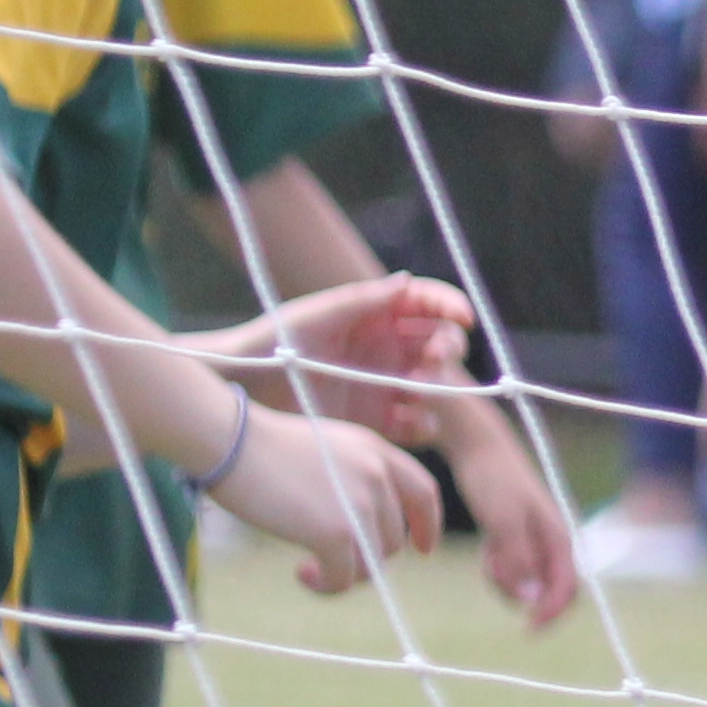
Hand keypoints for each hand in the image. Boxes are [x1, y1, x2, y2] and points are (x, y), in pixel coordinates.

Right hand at [201, 404, 444, 597]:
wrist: (227, 438)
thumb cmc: (259, 444)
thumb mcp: (323, 447)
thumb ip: (352, 475)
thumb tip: (360, 525)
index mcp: (376, 450)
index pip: (424, 492)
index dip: (427, 525)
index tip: (423, 549)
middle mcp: (377, 475)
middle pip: (393, 537)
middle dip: (367, 556)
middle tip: (330, 561)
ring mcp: (360, 504)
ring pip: (372, 562)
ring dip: (344, 574)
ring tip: (311, 568)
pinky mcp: (336, 532)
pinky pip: (345, 577)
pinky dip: (327, 586)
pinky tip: (302, 575)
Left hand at [212, 274, 473, 450]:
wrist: (241, 390)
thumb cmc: (273, 342)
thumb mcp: (317, 316)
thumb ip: (363, 300)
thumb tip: (408, 282)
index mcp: (377, 317)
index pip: (428, 304)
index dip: (451, 306)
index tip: (464, 318)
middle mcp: (388, 350)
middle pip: (442, 344)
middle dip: (448, 348)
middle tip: (435, 358)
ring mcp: (387, 386)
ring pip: (437, 385)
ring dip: (439, 386)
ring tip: (416, 390)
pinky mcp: (380, 421)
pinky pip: (420, 424)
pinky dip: (423, 423)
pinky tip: (406, 419)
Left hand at [443, 406, 582, 628]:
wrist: (478, 446)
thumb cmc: (492, 480)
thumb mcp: (502, 522)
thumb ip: (518, 560)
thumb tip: (529, 598)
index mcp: (559, 537)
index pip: (567, 589)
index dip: (552, 613)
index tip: (527, 629)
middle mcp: (552, 541)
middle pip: (548, 589)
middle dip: (522, 593)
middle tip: (492, 572)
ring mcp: (536, 539)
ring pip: (528, 581)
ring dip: (506, 579)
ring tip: (488, 554)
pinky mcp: (518, 536)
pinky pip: (515, 568)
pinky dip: (500, 567)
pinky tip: (488, 548)